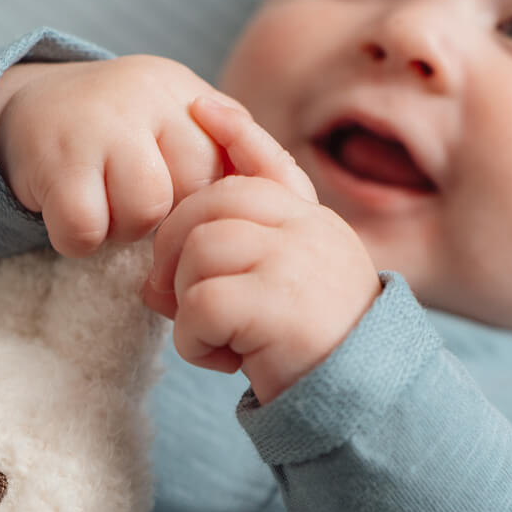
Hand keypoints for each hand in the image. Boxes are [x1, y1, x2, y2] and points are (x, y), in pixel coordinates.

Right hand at [0, 56, 244, 256]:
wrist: (33, 109)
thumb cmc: (123, 136)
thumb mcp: (177, 126)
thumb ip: (227, 154)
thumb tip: (280, 201)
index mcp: (186, 94)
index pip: (233, 169)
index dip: (208, 207)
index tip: (181, 211)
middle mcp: (147, 96)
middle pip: (194, 192)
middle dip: (169, 222)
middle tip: (138, 210)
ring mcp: (99, 124)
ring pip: (143, 213)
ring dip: (122, 231)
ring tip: (105, 210)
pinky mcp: (55, 161)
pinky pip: (86, 231)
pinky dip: (77, 241)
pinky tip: (71, 215)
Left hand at [142, 98, 382, 404]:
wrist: (359, 404)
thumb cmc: (306, 354)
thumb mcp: (277, 300)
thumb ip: (233, 271)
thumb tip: (152, 283)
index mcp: (311, 225)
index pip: (270, 164)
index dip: (235, 133)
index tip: (202, 107)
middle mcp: (309, 231)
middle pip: (211, 203)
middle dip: (172, 248)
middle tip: (175, 299)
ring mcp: (297, 261)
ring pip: (200, 249)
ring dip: (187, 301)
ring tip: (215, 335)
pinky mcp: (280, 304)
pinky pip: (202, 303)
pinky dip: (195, 340)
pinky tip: (225, 361)